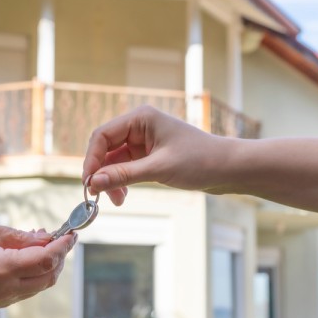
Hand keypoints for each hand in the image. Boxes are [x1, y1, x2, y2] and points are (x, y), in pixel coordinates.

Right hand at [0, 221, 76, 307]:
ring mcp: (3, 299)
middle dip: (60, 256)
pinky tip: (30, 254)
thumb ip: (18, 236)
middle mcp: (6, 289)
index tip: (72, 233)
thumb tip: (45, 238)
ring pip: (40, 285)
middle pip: (49, 276)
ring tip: (42, 240)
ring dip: (49, 264)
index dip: (63, 245)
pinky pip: (27, 289)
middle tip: (60, 235)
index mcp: (2, 269)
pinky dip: (36, 272)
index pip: (46, 259)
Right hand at [82, 105, 230, 204]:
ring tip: (118, 200)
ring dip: (111, 179)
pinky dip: (122, 180)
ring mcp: (144, 140)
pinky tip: (124, 195)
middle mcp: (139, 126)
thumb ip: (124, 175)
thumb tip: (93, 182)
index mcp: (141, 118)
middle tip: (100, 196)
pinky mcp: (149, 154)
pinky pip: (126, 166)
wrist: (230, 169)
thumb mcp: (159, 169)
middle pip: (106, 148)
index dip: (91, 159)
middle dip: (102, 172)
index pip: (102, 135)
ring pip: (114, 160)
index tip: (88, 183)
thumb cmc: (200, 161)